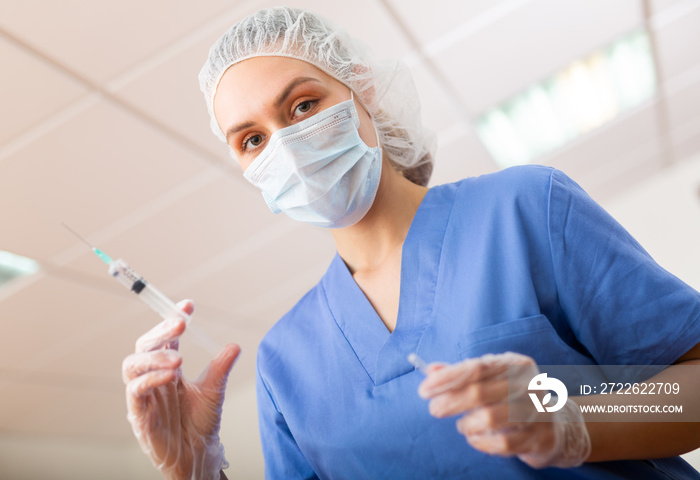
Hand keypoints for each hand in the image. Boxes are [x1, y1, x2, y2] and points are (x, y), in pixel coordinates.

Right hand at [122, 300, 240, 478]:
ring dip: (153, 356)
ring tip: (177, 357)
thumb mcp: (214, 391)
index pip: (165, 337)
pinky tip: (169, 375)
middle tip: (180, 324)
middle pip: (144, 345)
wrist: (197, 455)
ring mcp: (144, 394)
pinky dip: (150, 379)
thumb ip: (220, 368)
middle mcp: (153, 376)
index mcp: (168, 366)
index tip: (187, 305)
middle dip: (160, 331)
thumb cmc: (200, 423)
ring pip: (132, 365)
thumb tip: (234, 345)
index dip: (171, 319)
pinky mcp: (139, 414)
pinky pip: (136, 391)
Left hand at [418, 352, 590, 467]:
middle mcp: (529, 384)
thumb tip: (430, 369)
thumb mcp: (491, 378)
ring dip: (467, 424)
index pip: (476, 368)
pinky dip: (481, 442)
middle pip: (480, 392)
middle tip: (434, 409)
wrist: (556, 425)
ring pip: (490, 419)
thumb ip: (461, 373)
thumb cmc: (513, 397)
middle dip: (450, 402)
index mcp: (515, 364)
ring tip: (462, 425)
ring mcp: (537, 411)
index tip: (424, 389)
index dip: (447, 378)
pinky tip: (474, 438)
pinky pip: (502, 444)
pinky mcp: (540, 438)